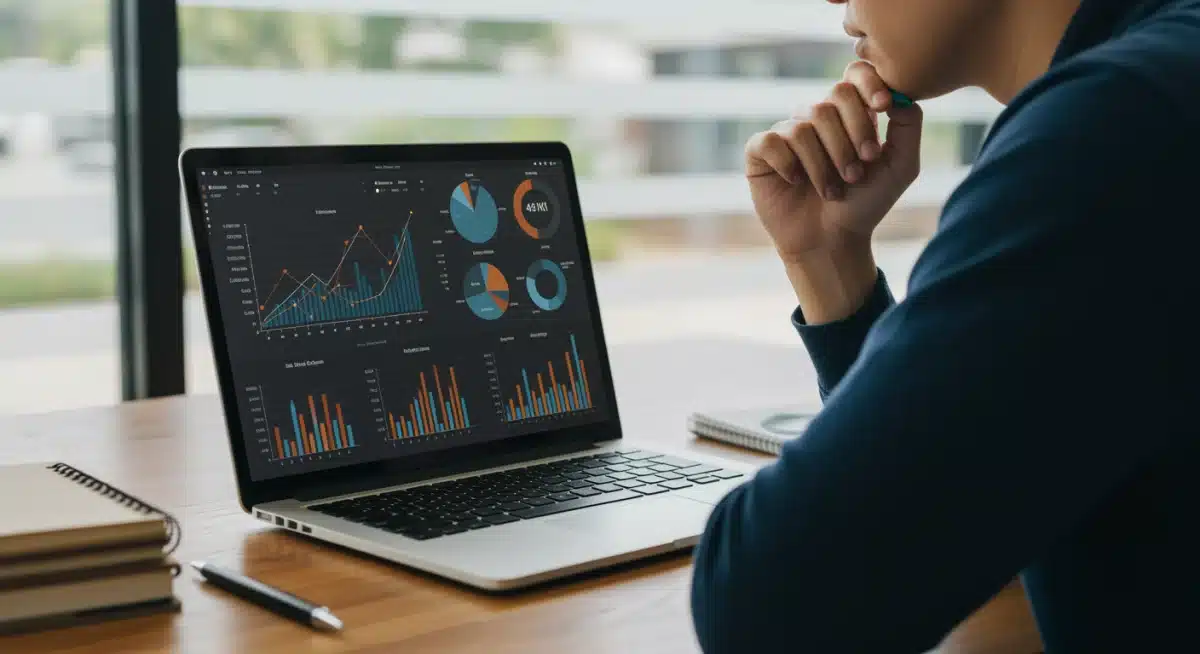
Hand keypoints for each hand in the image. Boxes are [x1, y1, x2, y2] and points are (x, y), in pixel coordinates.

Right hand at [745, 61, 923, 321]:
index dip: (868, 83)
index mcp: (850, 113)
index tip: (882, 107)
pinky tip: (796, 182)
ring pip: (803, 127)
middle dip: (849, 139)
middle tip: (856, 174)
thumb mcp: (900, 166)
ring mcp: (787, 132)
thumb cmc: (865, 205)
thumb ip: (908, 125)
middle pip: (830, 100)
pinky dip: (788, 164)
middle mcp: (817, 117)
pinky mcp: (761, 151)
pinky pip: (771, 141)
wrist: (831, 241)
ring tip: (832, 191)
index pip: (854, 74)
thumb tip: (900, 91)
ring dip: (823, 165)